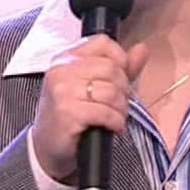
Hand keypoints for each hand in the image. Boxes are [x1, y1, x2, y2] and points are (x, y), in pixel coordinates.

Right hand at [31, 34, 148, 182]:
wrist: (47, 146)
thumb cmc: (70, 114)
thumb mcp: (91, 84)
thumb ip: (120, 67)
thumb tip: (142, 49)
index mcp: (65, 57)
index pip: (102, 42)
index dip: (120, 58)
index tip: (120, 76)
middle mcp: (61, 70)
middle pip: (111, 68)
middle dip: (123, 89)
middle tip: (119, 103)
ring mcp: (63, 91)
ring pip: (111, 92)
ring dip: (121, 109)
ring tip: (116, 117)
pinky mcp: (68, 113)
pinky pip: (106, 113)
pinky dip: (116, 122)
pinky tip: (113, 127)